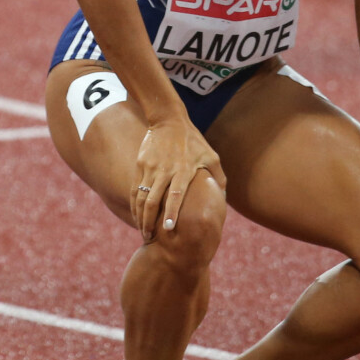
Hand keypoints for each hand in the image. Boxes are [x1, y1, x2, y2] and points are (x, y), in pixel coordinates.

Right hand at [131, 117, 225, 240]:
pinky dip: (135, 205)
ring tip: (144, 232)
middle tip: (149, 239)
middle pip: (153, 200)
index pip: (176, 194)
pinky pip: (135, 189)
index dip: (172, 212)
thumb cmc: (193, 140)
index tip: (168, 229)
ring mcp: (150, 168)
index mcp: (183, 169)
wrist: (168, 120)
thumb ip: (218, 177)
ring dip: (140, 217)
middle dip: (149, 222)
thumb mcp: (211, 156)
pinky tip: (137, 216)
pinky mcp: (140, 165)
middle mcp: (165, 170)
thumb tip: (224, 198)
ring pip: (141, 197)